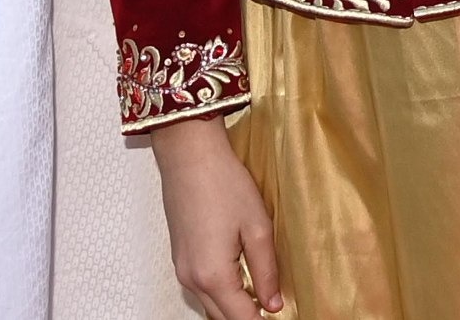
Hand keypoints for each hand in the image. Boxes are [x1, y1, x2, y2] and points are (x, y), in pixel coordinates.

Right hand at [149, 118, 282, 318]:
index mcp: (213, 275)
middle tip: (272, 307)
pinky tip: (240, 278)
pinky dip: (220, 293)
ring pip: (210, 306)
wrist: (189, 155)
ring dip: (233, 307)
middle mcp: (192, 279)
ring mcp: (182, 269)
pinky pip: (201, 289)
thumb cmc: (224, 183)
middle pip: (222, 318)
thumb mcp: (257, 227)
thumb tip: (273, 304)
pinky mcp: (179, 257)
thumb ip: (266, 270)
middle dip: (247, 317)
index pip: (241, 319)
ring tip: (261, 294)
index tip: (280, 316)